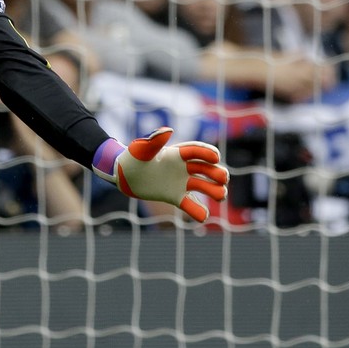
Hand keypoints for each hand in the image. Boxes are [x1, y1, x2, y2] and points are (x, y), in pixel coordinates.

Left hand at [91, 127, 228, 222]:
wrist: (124, 176)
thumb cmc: (132, 158)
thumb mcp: (141, 149)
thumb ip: (154, 141)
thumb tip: (168, 130)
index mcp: (176, 153)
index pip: (195, 151)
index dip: (206, 153)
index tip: (216, 157)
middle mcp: (182, 167)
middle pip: (204, 169)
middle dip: (216, 173)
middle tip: (223, 178)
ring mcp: (180, 182)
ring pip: (202, 186)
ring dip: (214, 190)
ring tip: (222, 194)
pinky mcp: (175, 196)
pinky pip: (189, 204)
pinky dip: (197, 210)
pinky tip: (204, 216)